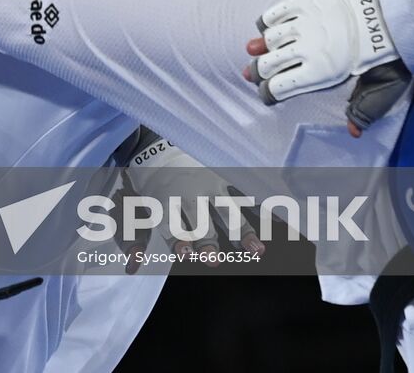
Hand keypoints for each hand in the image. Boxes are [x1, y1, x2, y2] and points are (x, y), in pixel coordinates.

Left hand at [116, 131, 263, 265]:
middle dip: (207, 240)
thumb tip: (133, 267)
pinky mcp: (223, 178)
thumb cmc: (148, 186)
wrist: (158, 146)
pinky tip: (279, 221)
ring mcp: (209, 187)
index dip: (179, 240)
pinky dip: (261, 208)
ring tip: (256, 250)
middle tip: (213, 258)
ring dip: (242, 231)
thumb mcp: (134, 208)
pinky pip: (244, 194)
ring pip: (228, 211)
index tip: (187, 253)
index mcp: (164, 203)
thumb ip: (136, 239)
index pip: (172, 226)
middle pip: (201, 222)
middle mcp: (188, 195)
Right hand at [243, 0, 409, 135]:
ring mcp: (304, 24)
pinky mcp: (306, 3)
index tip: (267, 94)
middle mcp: (306, 49)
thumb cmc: (389, 53)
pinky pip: (276, 12)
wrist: (393, 12)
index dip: (267, 93)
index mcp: (321, 73)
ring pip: (269, 38)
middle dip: (257, 72)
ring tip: (254, 49)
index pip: (279, 88)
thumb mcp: (382, 87)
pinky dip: (267, 20)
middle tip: (254, 73)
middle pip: (267, 64)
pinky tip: (267, 26)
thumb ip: (364, 109)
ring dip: (260, 46)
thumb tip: (354, 132)